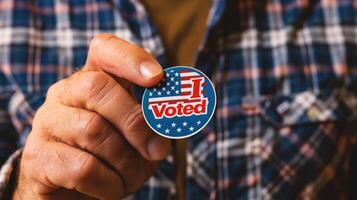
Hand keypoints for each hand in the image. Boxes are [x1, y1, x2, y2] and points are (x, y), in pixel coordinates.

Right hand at [13, 34, 170, 199]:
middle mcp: (64, 94)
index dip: (131, 58)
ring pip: (93, 130)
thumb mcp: (141, 137)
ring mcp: (46, 123)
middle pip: (98, 87)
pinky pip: (82, 167)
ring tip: (130, 176)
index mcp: (92, 81)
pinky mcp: (37, 158)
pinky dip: (108, 183)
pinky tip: (111, 188)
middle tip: (157, 150)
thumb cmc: (114, 158)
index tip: (157, 77)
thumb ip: (155, 121)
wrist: (77, 192)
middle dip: (135, 121)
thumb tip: (172, 113)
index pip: (105, 50)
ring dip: (125, 161)